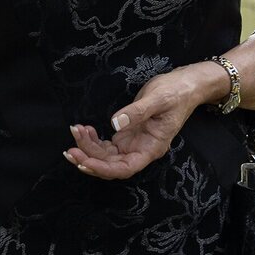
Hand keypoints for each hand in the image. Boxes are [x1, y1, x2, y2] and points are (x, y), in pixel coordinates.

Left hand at [64, 63, 222, 179]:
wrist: (184, 85)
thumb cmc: (176, 93)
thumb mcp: (158, 99)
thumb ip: (137, 112)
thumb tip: (115, 124)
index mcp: (152, 148)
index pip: (126, 168)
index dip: (104, 169)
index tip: (85, 162)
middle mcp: (141, 150)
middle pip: (111, 164)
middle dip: (89, 159)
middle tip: (70, 149)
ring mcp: (133, 143)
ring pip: (106, 156)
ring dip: (88, 148)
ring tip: (75, 131)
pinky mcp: (127, 134)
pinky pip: (106, 145)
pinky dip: (92, 140)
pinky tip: (84, 129)